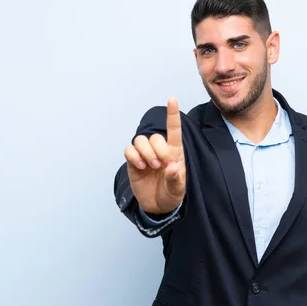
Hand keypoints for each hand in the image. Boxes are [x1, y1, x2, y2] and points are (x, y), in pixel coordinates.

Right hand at [124, 98, 185, 213]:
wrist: (157, 206)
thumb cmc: (171, 194)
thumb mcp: (178, 190)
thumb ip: (176, 179)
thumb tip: (173, 167)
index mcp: (174, 152)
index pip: (174, 130)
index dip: (172, 114)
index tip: (172, 99)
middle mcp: (159, 150)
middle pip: (155, 137)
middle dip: (158, 149)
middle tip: (162, 164)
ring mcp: (145, 155)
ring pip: (141, 140)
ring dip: (145, 152)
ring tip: (151, 166)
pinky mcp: (133, 162)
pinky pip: (129, 150)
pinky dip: (133, 156)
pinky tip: (140, 166)